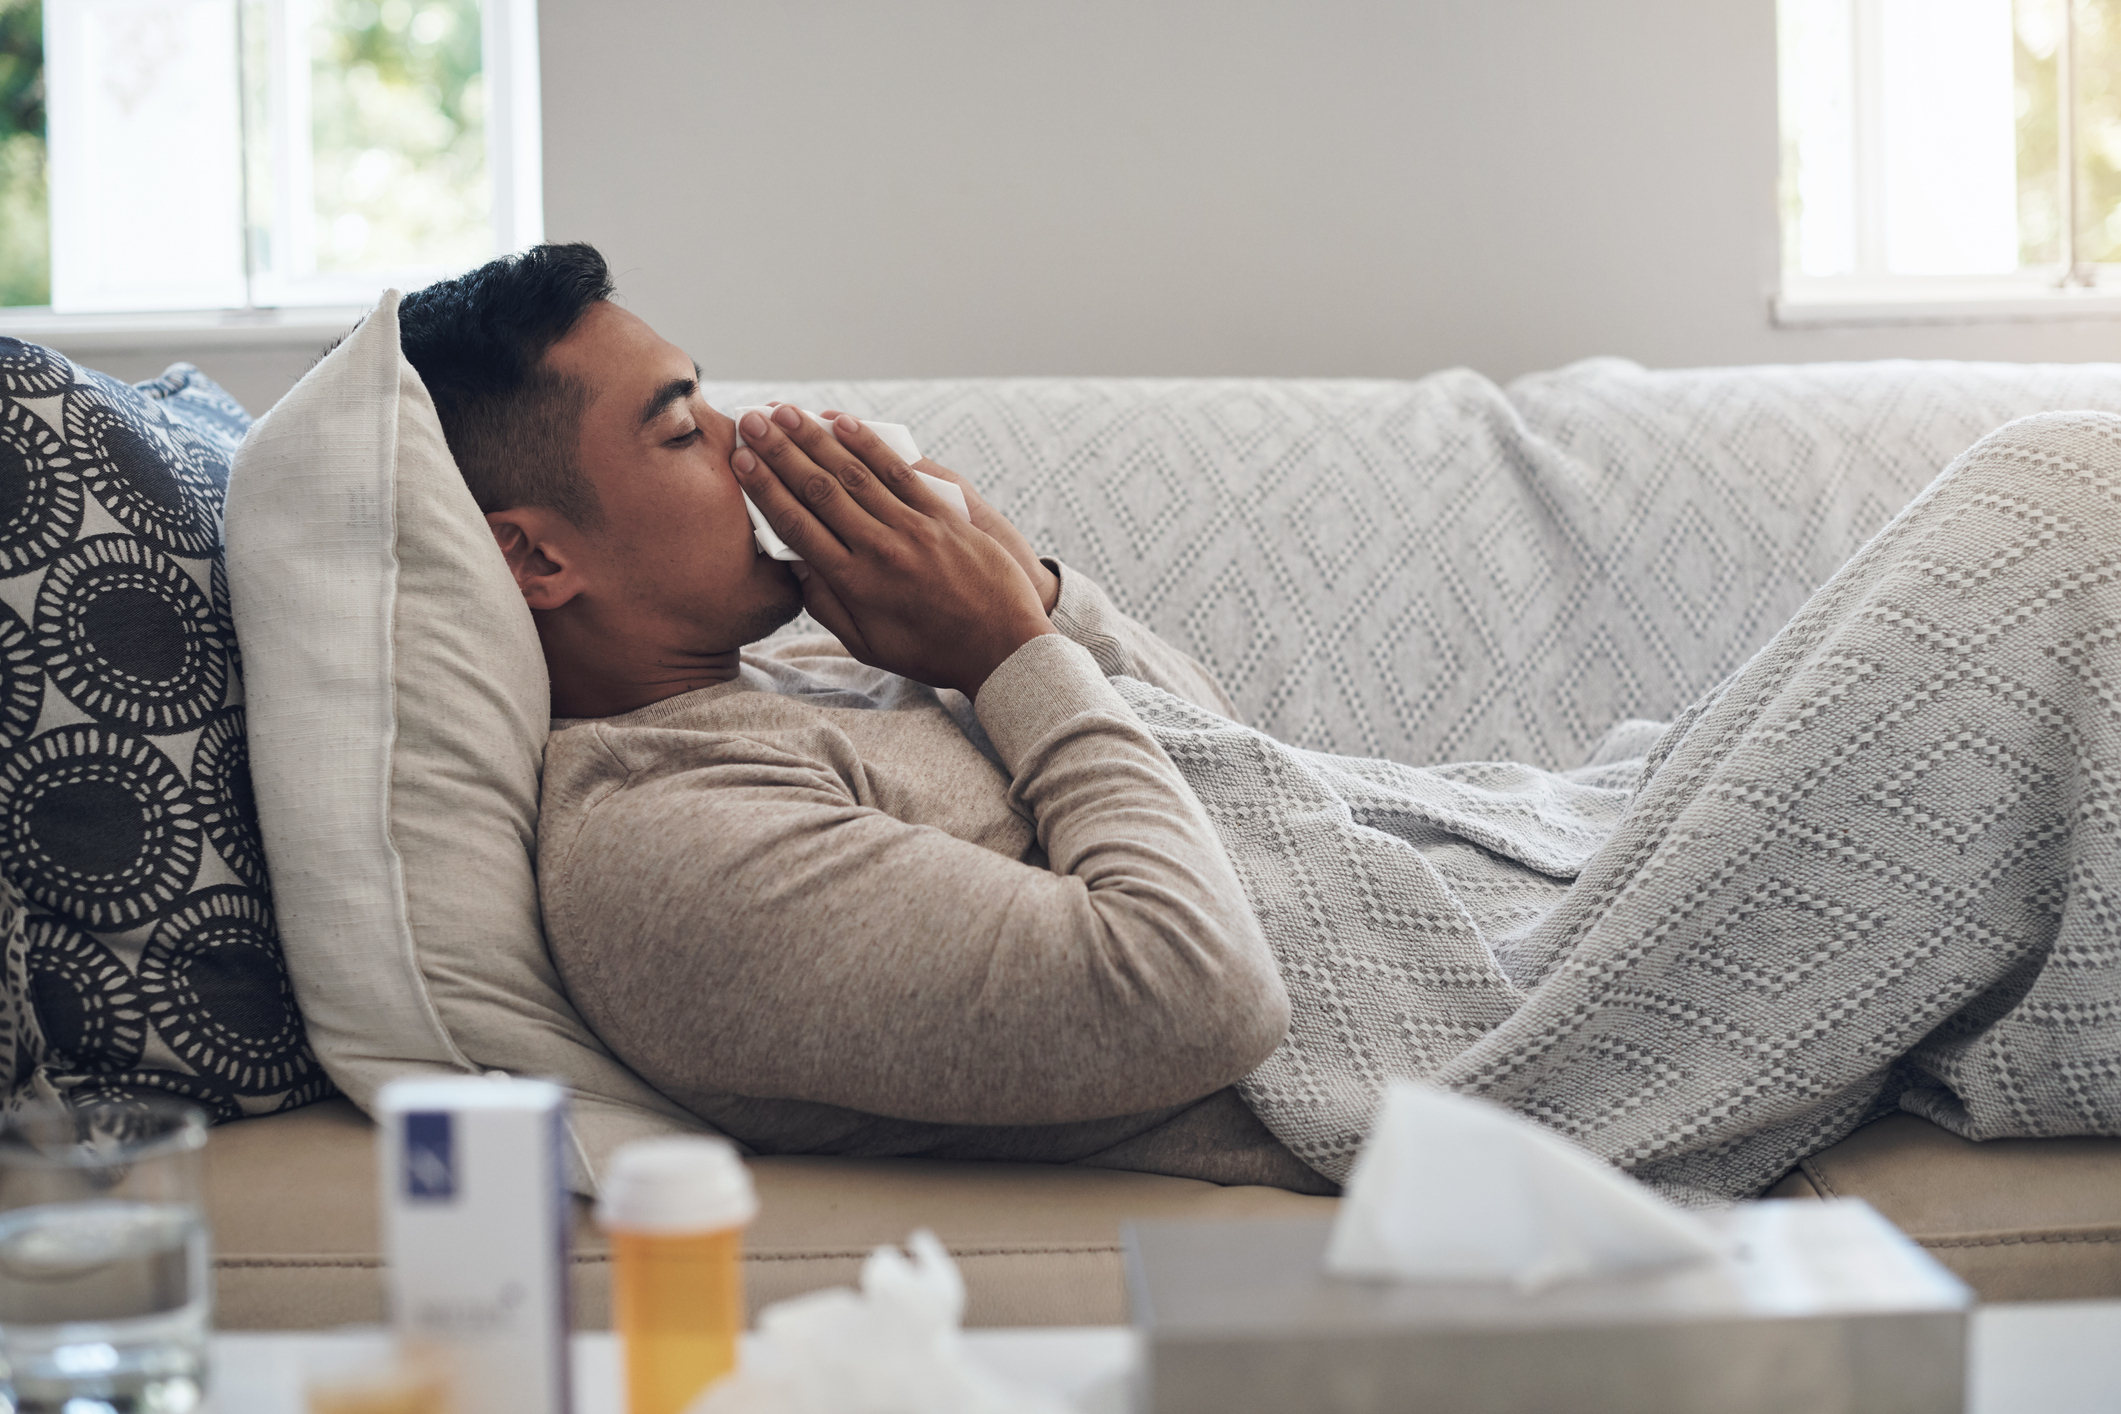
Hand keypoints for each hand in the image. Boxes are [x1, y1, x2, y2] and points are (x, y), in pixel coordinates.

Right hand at [733, 405, 1056, 697]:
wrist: (1003, 648)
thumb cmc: (931, 651)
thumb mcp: (869, 645)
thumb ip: (827, 605)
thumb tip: (793, 566)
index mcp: (853, 585)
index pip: (797, 526)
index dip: (764, 489)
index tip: (740, 461)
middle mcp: (879, 551)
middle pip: (818, 491)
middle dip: (779, 452)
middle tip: (750, 421)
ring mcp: (913, 530)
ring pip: (854, 474)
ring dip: (815, 438)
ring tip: (784, 411)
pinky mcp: (944, 516)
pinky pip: (900, 472)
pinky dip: (869, 444)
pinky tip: (843, 422)